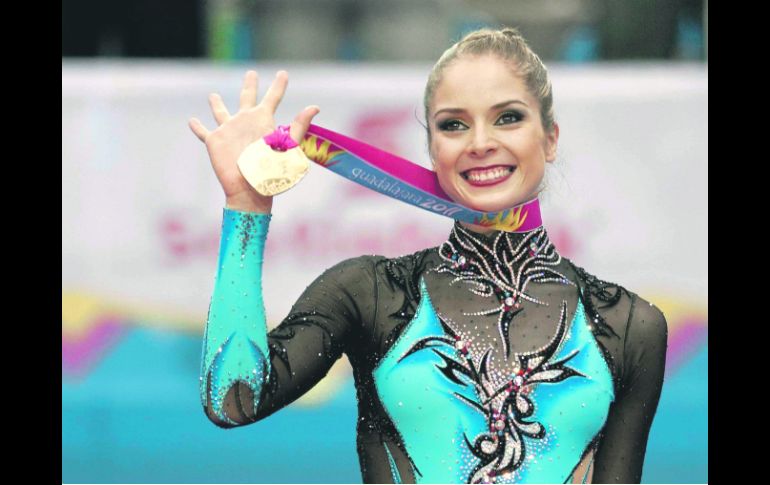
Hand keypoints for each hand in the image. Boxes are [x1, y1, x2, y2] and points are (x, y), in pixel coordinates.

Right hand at [188, 70, 319, 211]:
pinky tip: (192, 121)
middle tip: (252, 74)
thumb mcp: (289, 147)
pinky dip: (197, 127)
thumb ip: (299, 126)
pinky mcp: (215, 142)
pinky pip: (203, 132)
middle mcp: (247, 123)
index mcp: (264, 121)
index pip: (273, 98)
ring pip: (221, 112)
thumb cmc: (272, 172)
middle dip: (249, 85)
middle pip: (247, 98)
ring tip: (212, 96)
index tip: (283, 73)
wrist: (251, 189)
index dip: (279, 85)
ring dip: (217, 104)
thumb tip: (315, 107)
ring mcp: (230, 131)